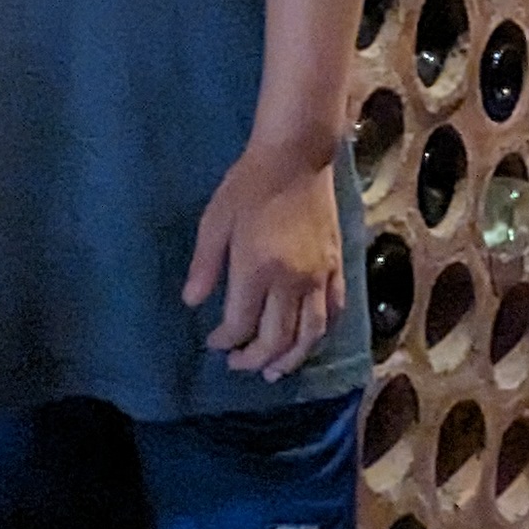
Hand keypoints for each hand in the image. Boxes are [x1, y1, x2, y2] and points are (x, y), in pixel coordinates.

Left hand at [183, 145, 344, 381]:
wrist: (297, 156)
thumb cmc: (249, 185)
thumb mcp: (215, 220)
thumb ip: (205, 266)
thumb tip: (191, 303)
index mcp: (258, 269)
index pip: (242, 324)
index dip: (225, 342)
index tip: (214, 343)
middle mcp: (292, 280)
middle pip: (278, 339)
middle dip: (256, 359)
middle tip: (239, 365)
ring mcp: (319, 276)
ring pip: (310, 334)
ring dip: (291, 359)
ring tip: (275, 371)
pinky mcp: (337, 267)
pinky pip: (334, 312)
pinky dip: (321, 334)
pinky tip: (308, 341)